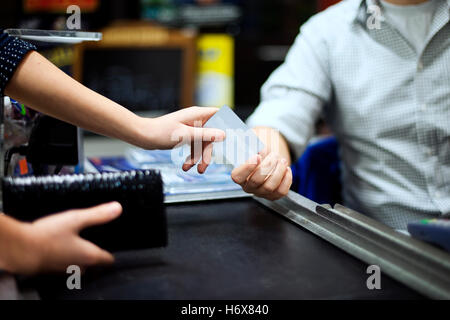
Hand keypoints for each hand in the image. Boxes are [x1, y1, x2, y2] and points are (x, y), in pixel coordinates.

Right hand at [1, 202, 121, 274]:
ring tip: (76, 244)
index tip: (112, 248)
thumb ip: (97, 215)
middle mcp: (78, 266)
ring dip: (78, 256)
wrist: (20, 249)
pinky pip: (62, 264)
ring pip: (77, 265)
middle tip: (95, 245)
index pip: (107, 260)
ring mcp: (63, 269)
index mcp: (89, 256)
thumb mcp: (76, 219)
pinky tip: (58, 246)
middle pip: (92, 263)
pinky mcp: (49, 268)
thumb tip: (117, 208)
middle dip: (95, 255)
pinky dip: (64, 256)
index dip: (110, 254)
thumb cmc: (48, 236)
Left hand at [143, 107, 225, 173]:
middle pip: (211, 135)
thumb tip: (223, 134)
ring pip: (203, 144)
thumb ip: (205, 135)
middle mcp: (196, 120)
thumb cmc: (161, 132)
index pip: (218, 115)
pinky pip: (194, 147)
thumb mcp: (185, 135)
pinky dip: (191, 157)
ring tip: (195, 170)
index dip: (227, 124)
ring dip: (199, 157)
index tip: (233, 137)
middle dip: (208, 152)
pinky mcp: (185, 136)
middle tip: (204, 166)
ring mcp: (191, 128)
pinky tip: (186, 166)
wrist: (143, 136)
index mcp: (197, 114)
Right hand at [231, 149, 291, 200]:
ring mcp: (261, 192)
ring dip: (278, 171)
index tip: (257, 156)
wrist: (269, 158)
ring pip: (269, 187)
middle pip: (256, 181)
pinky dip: (286, 179)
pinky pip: (281, 191)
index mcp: (239, 175)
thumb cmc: (259, 151)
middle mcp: (248, 186)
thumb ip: (252, 144)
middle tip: (274, 155)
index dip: (247, 167)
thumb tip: (258, 144)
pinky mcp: (273, 195)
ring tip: (282, 160)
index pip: (237, 176)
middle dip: (267, 166)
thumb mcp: (253, 145)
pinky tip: (286, 169)